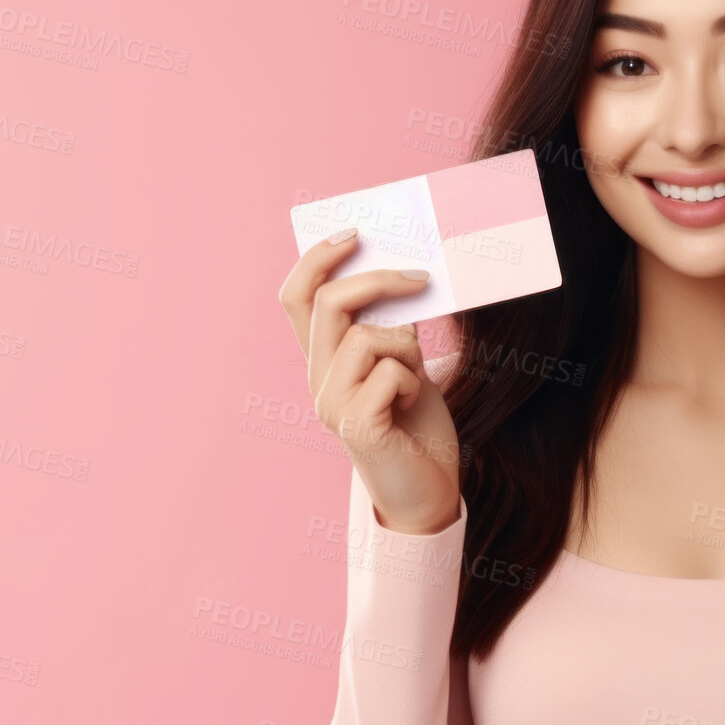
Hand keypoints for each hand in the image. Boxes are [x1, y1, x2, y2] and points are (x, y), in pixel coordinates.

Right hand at [277, 231, 462, 534]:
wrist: (428, 490)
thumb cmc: (416, 425)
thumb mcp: (406, 361)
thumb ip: (392, 326)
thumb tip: (402, 277)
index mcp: (322, 360)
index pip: (296, 298)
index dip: (316, 260)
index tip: (352, 234)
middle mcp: (317, 380)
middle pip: (328, 302)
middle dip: (379, 280)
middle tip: (421, 278)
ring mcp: (331, 404)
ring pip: (366, 336)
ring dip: (407, 347)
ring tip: (415, 380)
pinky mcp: (355, 425)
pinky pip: (389, 373)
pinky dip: (413, 381)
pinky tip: (412, 406)